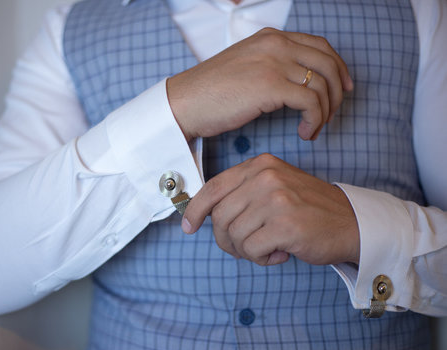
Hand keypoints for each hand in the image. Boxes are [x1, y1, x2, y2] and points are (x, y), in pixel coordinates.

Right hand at [167, 27, 352, 141]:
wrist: (185, 102)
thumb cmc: (210, 92)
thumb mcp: (245, 67)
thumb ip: (271, 66)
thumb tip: (295, 84)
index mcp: (271, 38)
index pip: (320, 46)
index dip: (338, 68)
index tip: (344, 88)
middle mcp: (276, 44)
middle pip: (328, 63)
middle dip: (337, 92)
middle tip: (332, 114)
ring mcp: (273, 63)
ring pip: (322, 84)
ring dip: (325, 111)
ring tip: (312, 129)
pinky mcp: (270, 86)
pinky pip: (310, 102)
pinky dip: (314, 120)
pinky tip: (304, 133)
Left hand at [181, 154, 359, 265]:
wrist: (351, 223)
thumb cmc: (307, 210)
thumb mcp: (273, 188)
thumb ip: (242, 194)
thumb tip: (205, 214)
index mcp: (260, 165)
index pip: (214, 187)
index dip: (196, 209)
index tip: (188, 226)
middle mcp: (266, 177)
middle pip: (220, 216)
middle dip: (226, 240)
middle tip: (246, 247)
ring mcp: (276, 200)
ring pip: (234, 235)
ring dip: (248, 251)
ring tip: (270, 246)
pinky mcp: (286, 225)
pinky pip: (252, 250)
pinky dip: (262, 258)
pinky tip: (280, 252)